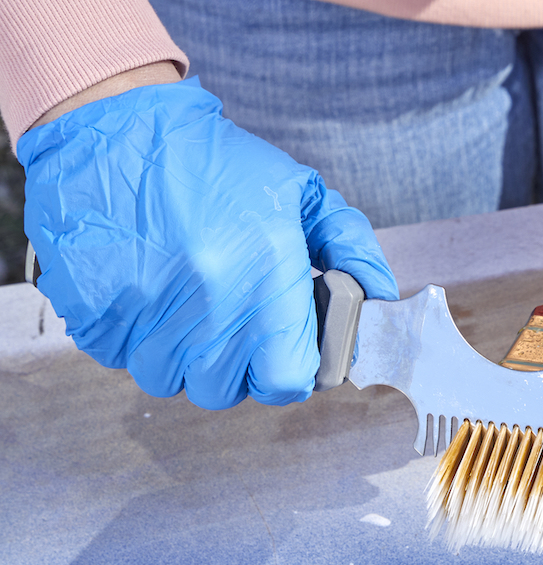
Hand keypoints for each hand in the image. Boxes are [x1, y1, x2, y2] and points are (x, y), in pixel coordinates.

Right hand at [19, 77, 398, 408]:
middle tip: (234, 323)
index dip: (291, 372)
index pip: (287, 382)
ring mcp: (145, 314)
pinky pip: (120, 358)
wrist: (119, 128)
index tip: (286, 350)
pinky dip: (134, 339)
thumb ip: (352, 248)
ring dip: (182, 356)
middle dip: (236, 365)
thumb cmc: (219, 163)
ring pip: (170, 380)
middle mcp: (206, 306)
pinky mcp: (94, 312)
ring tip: (188, 307)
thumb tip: (381, 300)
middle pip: (226, 390)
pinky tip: (147, 295)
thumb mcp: (301, 194)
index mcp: (265, 280)